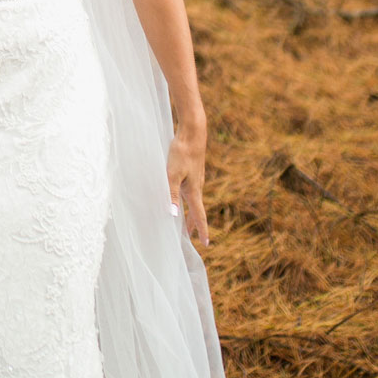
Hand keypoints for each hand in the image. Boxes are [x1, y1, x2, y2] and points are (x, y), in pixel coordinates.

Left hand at [167, 127, 209, 246]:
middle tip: (193, 237)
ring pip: (194, 200)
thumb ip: (172, 194)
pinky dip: (189, 200)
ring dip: (191, 212)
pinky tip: (183, 196)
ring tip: (187, 221)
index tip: (205, 244)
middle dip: (195, 224)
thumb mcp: (172, 174)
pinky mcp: (194, 171)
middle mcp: (198, 187)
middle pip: (197, 210)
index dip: (202, 230)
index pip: (199, 216)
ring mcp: (197, 178)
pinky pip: (192, 191)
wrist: (193, 133)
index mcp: (193, 191)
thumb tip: (174, 215)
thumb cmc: (181, 153)